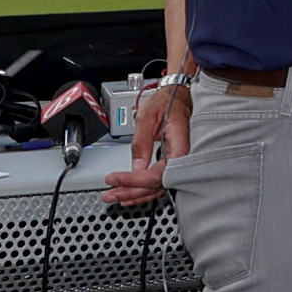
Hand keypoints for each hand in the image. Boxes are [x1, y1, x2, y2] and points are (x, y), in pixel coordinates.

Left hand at [103, 78, 188, 210]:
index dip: (135, 180)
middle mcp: (181, 157)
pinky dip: (142, 190)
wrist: (177, 95)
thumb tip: (137, 167)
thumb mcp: (147, 116)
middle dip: (131, 192)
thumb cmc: (166, 101)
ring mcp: (176, 162)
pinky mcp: (170, 163)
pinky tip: (130, 194)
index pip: (158, 174)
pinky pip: (157, 181)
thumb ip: (141, 143)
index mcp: (179, 145)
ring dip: (135, 194)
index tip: (115, 179)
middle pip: (156, 185)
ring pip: (157, 187)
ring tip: (115, 196)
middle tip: (110, 194)